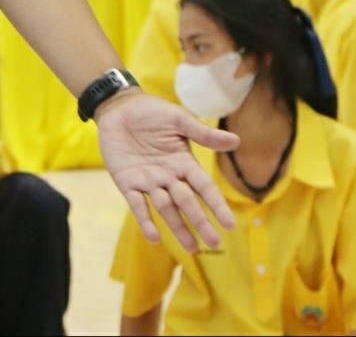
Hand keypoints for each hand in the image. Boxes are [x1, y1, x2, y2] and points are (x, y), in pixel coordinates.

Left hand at [96, 91, 239, 251]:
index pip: (204, 188)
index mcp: (184, 163)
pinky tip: (154, 238)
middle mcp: (168, 177)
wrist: (119, 107)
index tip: (230, 225)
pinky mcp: (127, 183)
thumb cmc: (152, 112)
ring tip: (191, 247)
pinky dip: (145, 221)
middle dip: (200, 222)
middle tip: (214, 243)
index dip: (217, 205)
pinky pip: (137, 205)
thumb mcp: (179, 120)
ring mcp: (148, 182)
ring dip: (177, 227)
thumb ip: (203, 134)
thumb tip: (236, 141)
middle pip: (187, 203)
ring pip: (165, 208)